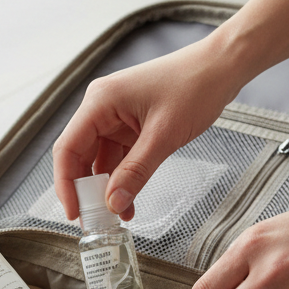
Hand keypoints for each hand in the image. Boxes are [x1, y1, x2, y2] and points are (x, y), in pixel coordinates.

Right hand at [52, 37, 242, 221]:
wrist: (222, 66)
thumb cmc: (195, 86)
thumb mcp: (164, 136)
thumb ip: (136, 172)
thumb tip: (113, 204)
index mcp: (100, 102)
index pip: (68, 148)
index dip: (66, 184)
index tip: (74, 212)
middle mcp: (101, 108)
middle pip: (79, 156)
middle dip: (85, 191)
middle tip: (93, 222)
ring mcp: (115, 117)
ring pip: (99, 160)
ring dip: (106, 188)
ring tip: (115, 216)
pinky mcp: (129, 125)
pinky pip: (118, 157)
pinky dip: (121, 179)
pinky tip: (128, 201)